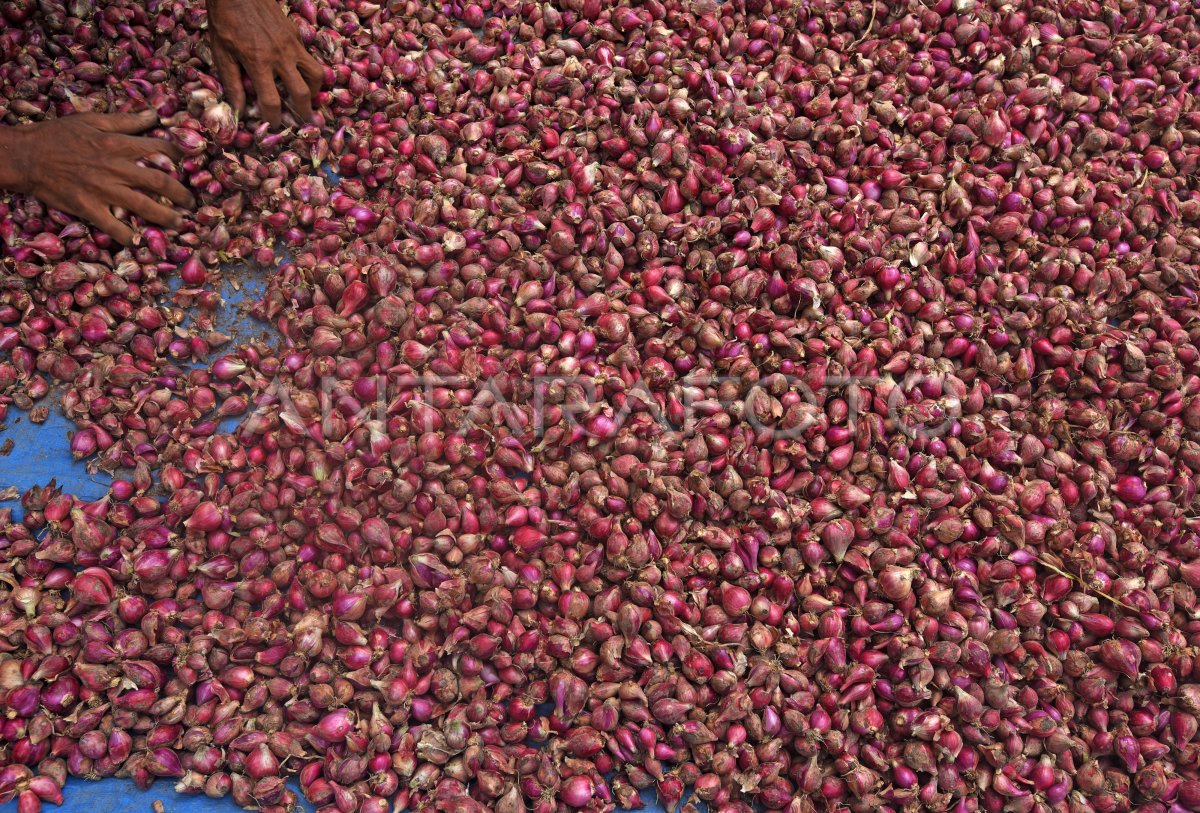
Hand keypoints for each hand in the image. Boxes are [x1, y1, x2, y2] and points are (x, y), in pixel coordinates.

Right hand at [0, 111, 193, 245]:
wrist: (25, 155)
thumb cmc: (57, 135)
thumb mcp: (92, 120)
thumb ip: (126, 120)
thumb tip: (154, 113)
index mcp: (118, 144)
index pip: (160, 148)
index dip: (180, 156)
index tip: (191, 164)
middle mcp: (116, 168)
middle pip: (160, 182)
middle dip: (181, 194)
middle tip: (192, 203)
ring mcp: (103, 190)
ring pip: (145, 207)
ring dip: (167, 218)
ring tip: (180, 224)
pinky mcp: (89, 208)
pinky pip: (115, 228)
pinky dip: (130, 237)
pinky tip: (141, 242)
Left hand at [207, 0, 322, 127]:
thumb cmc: (224, 20)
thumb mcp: (221, 52)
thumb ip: (231, 82)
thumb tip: (237, 108)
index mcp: (258, 62)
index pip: (271, 101)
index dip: (273, 118)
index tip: (274, 125)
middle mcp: (280, 56)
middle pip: (302, 92)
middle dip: (304, 111)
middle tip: (303, 119)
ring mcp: (292, 44)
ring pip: (315, 74)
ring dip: (313, 89)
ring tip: (307, 95)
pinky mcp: (296, 34)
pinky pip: (307, 56)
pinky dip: (305, 68)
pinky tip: (296, 70)